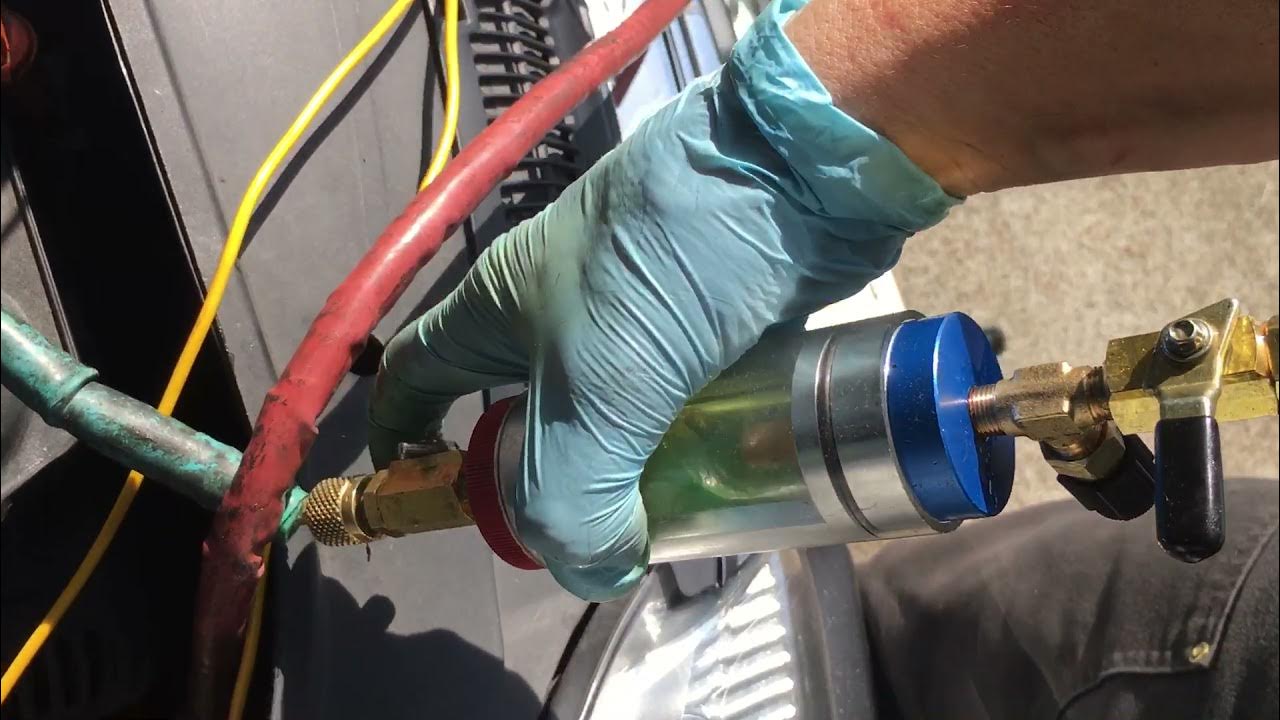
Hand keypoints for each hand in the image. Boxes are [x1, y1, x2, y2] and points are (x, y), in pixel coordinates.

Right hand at [368, 0, 954, 599]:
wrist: (798, 170)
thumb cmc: (666, 262)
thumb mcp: (597, 387)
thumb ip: (571, 497)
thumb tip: (596, 568)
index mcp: (495, 310)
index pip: (413, 378)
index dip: (403, 444)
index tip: (423, 503)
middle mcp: (555, 315)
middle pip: (520, 421)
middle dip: (538, 490)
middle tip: (577, 545)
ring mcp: (634, 321)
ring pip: (609, 422)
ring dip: (625, 478)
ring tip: (657, 532)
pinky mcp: (702, 329)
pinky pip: (676, 409)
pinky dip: (686, 451)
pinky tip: (714, 486)